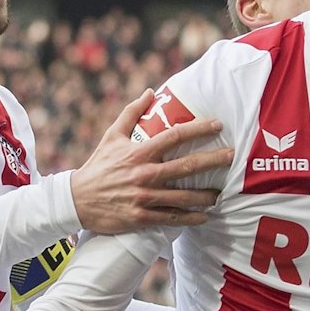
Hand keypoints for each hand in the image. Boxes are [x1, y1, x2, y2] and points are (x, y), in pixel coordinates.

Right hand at [69, 89, 234, 235]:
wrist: (77, 200)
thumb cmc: (98, 166)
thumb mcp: (111, 136)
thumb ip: (132, 113)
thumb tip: (150, 92)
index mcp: (139, 152)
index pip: (175, 136)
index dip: (199, 129)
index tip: (218, 125)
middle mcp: (144, 174)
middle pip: (186, 166)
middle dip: (213, 160)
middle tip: (232, 157)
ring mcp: (144, 197)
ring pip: (183, 196)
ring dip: (206, 195)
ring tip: (221, 193)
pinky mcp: (141, 217)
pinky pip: (172, 218)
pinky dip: (190, 218)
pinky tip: (204, 216)